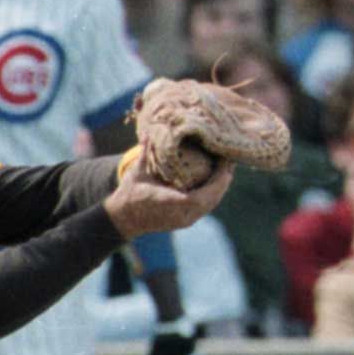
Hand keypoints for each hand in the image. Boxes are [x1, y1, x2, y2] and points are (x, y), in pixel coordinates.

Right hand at [107, 161, 234, 238]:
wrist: (124, 219)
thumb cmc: (129, 194)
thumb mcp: (136, 173)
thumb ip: (145, 154)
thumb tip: (147, 133)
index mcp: (169, 203)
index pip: (200, 197)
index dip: (216, 182)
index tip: (224, 164)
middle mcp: (181, 215)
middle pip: (211, 199)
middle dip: (223, 179)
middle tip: (229, 160)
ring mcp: (185, 220)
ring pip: (211, 204)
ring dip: (221, 186)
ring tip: (227, 168)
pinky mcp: (186, 221)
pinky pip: (206, 207)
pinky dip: (214, 193)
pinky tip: (218, 181)